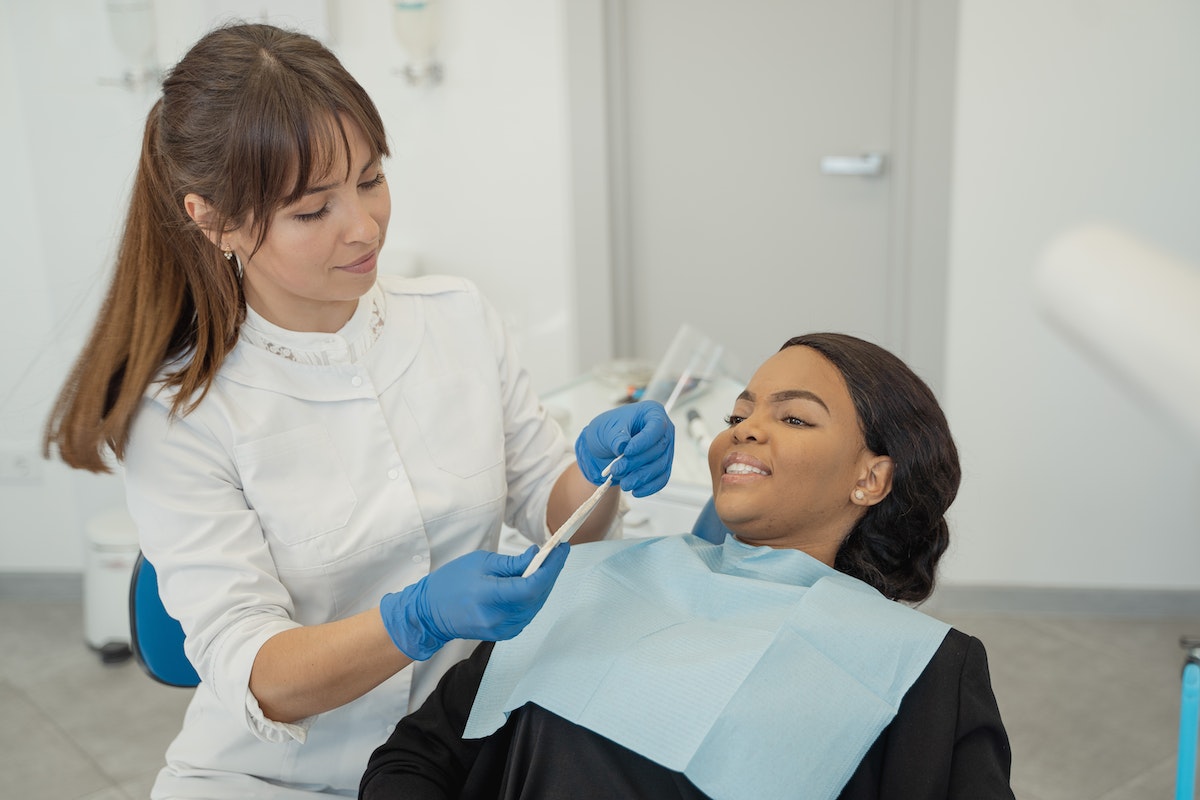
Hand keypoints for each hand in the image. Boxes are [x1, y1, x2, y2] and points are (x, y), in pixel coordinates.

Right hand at [379, 545, 569, 660]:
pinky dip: (535, 597)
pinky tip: (536, 582)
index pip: (531, 585)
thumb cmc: (450, 583)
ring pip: (536, 606)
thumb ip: (512, 563)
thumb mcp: (481, 563)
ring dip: (545, 585)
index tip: (561, 549)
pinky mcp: (503, 634)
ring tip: (550, 564)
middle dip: (552, 573)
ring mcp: (501, 629)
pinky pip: (527, 614)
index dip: (551, 567)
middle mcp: (498, 617)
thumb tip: (537, 556)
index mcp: (490, 597)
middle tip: (560, 552)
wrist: (430, 612)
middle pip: (538, 596)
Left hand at [575, 401, 674, 496]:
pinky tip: (636, 491)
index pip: (657, 426)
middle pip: (658, 448)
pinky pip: (662, 479)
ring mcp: (665, 449)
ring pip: (660, 466)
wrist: (604, 447)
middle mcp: (663, 431)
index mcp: (652, 412)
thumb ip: (616, 437)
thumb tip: (623, 447)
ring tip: (624, 483)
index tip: (627, 452)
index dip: (644, 441)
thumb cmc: (608, 431)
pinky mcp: (663, 466)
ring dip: (641, 477)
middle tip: (616, 469)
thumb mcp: (606, 429)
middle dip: (636, 462)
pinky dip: (649, 487)